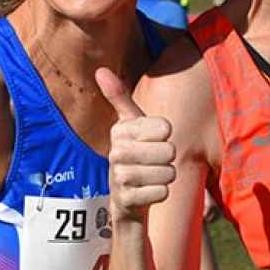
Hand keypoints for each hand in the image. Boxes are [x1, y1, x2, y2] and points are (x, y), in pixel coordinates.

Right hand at [97, 67, 175, 224]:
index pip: (166, 128)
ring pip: (168, 173)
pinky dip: (160, 194)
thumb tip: (100, 69)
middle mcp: (116, 151)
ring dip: (165, 177)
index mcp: (120, 130)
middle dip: (168, 160)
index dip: (165, 138)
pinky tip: (146, 193)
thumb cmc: (133, 154)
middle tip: (152, 163)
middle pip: (169, 151)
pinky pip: (162, 192)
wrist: (124, 198)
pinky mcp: (125, 200)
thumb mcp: (129, 124)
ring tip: (150, 178)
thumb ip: (119, 97)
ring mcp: (119, 177)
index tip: (151, 142)